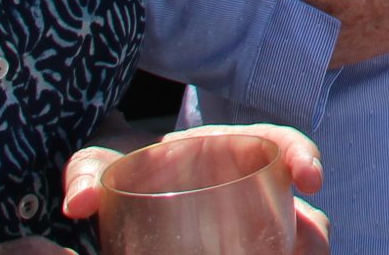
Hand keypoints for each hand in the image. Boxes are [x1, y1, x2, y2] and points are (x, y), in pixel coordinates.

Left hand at [60, 124, 330, 254]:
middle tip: (306, 249)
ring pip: (295, 241)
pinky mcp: (240, 246)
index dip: (301, 155)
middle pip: (300, 207)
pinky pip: (270, 252)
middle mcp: (248, 188)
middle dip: (311, 231)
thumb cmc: (118, 168)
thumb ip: (86, 172)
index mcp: (226, 150)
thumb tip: (77, 204)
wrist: (117, 191)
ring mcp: (247, 225)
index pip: (279, 143)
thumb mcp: (100, 161)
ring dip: (302, 251)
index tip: (310, 178)